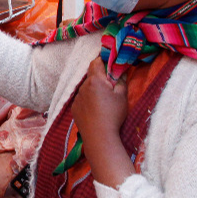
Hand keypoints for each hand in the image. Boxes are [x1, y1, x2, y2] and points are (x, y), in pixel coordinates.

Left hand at [72, 59, 135, 187]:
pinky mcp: (74, 108)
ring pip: (87, 87)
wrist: (99, 137)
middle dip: (101, 76)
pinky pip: (82, 98)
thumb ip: (121, 80)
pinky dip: (89, 99)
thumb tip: (120, 70)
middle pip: (91, 75)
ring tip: (104, 100)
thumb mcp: (122, 96)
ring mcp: (77, 98)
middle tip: (111, 83)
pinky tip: (97, 109)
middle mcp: (83, 86)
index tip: (111, 62)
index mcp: (95, 80)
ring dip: (94, 88)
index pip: (96, 62)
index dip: (103, 60)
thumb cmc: (113, 115)